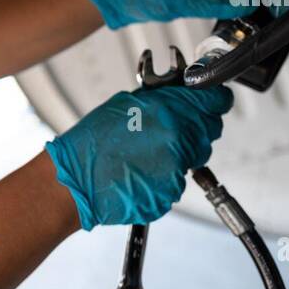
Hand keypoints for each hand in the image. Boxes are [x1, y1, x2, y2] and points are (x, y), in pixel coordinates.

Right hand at [44, 85, 234, 229]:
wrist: (74, 182)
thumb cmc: (91, 144)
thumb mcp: (126, 104)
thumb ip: (162, 99)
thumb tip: (183, 94)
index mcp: (169, 113)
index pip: (215, 101)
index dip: (214, 99)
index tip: (213, 100)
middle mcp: (178, 141)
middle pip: (210, 129)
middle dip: (197, 126)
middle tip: (173, 128)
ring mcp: (176, 170)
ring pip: (194, 156)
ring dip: (181, 152)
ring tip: (148, 152)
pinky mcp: (170, 193)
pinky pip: (178, 179)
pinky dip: (166, 174)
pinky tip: (142, 171)